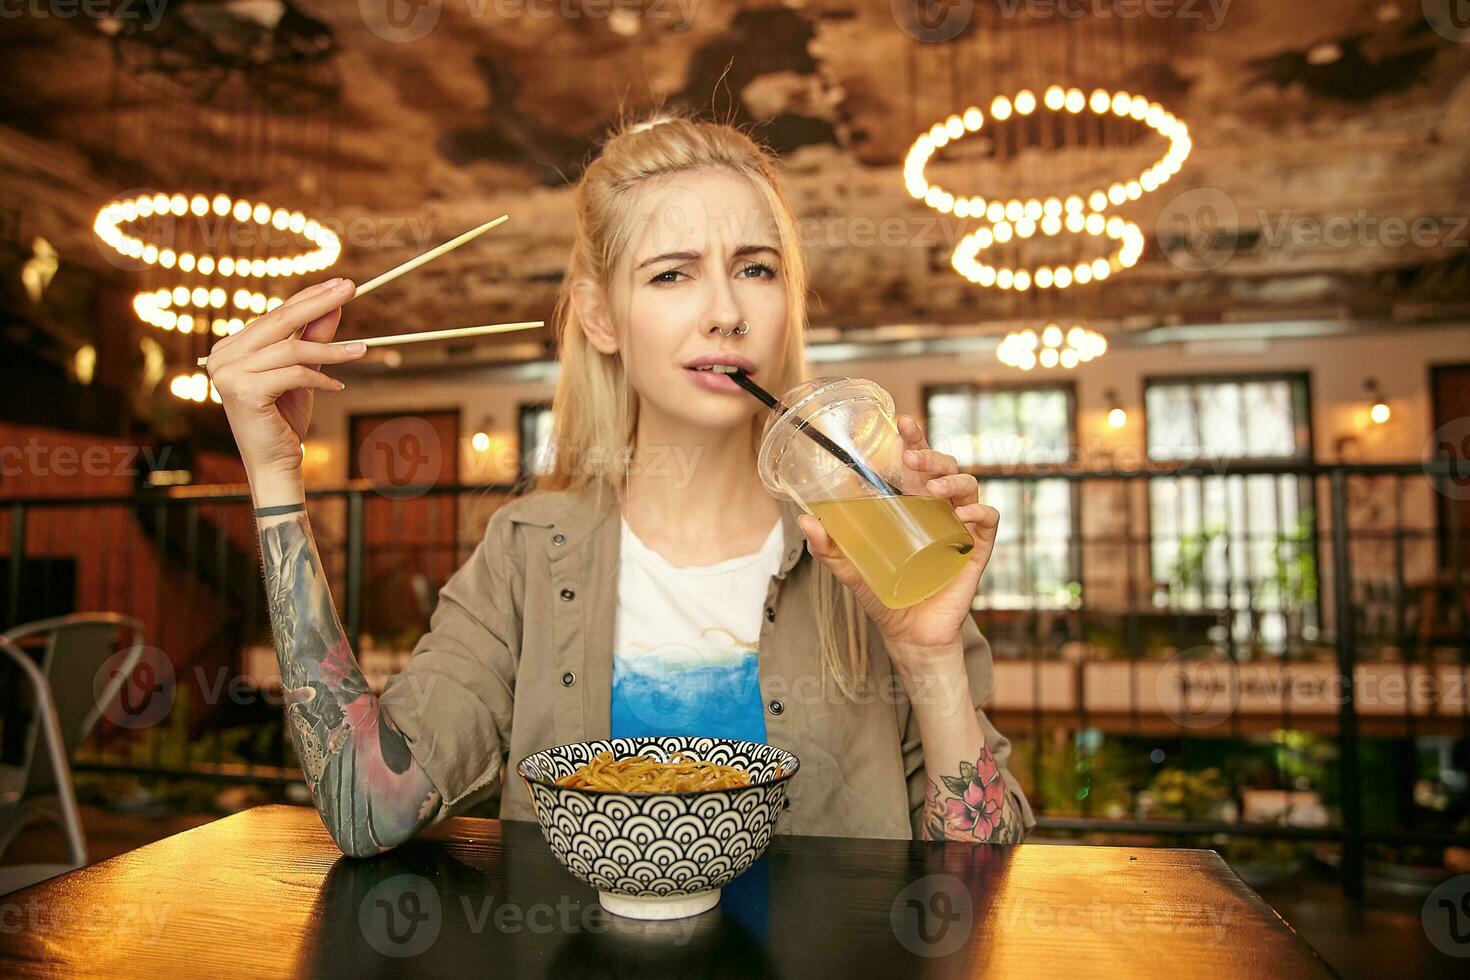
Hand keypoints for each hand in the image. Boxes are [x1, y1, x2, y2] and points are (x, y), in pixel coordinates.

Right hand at [207, 278, 365, 485]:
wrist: (275, 461)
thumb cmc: (285, 418)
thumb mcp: (303, 372)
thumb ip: (314, 339)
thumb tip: (334, 305)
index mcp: (230, 347)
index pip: (274, 315)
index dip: (308, 297)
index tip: (340, 284)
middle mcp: (221, 356)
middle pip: (280, 321)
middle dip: (319, 303)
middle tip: (351, 288)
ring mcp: (227, 373)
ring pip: (290, 348)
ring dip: (331, 349)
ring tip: (362, 350)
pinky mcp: (242, 391)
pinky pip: (293, 373)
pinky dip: (320, 378)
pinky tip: (337, 386)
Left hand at [798, 414, 999, 666]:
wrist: (908, 635)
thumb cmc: (883, 595)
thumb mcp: (850, 568)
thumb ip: (828, 546)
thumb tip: (807, 520)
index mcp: (912, 503)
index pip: (917, 462)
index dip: (914, 438)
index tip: (901, 421)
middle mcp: (939, 508)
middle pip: (945, 466)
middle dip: (931, 455)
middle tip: (909, 458)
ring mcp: (960, 527)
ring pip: (968, 486)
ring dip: (952, 480)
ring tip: (933, 489)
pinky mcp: (976, 550)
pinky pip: (988, 520)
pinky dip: (979, 512)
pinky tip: (962, 516)